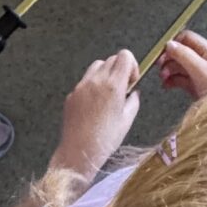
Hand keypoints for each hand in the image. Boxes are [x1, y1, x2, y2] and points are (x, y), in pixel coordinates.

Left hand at [57, 51, 141, 173]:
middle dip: (120, 69)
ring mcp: (81, 86)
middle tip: (122, 88)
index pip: (125, 56)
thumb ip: (133, 100)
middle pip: (111, 59)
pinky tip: (95, 104)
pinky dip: (93, 85)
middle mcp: (96, 81)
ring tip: (108, 94)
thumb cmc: (106, 139)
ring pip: (96, 66)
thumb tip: (134, 92)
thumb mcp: (127, 120)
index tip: (132, 79)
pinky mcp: (71, 94)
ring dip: (106, 74)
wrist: (79, 151)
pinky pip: (85, 81)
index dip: (132, 65)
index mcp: (113, 85)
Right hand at [159, 29, 206, 96]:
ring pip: (178, 66)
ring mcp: (198, 72)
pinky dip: (171, 80)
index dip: (174, 43)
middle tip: (160, 66)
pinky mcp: (195, 84)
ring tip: (163, 78)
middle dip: (169, 58)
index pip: (186, 38)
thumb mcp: (200, 69)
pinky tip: (166, 85)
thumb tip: (169, 44)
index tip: (162, 53)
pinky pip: (180, 78)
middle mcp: (202, 59)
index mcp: (206, 50)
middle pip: (180, 52)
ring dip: (168, 70)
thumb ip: (184, 55)